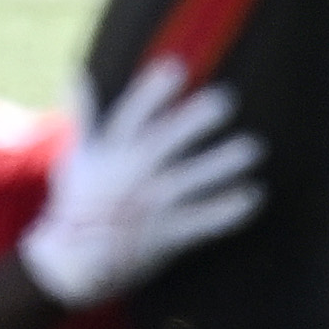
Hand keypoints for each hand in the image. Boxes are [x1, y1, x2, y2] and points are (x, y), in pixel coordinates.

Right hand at [15, 62, 267, 307]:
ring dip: (223, 163)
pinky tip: (254, 195)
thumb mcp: (77, 156)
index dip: (151, 92)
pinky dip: (229, 210)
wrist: (74, 262)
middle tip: (225, 100)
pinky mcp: (167, 235)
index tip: (175, 66)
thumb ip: (84, 116)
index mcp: (108, 153)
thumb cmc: (79, 202)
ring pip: (192, 180)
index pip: (129, 115)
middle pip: (166, 141)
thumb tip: (76, 72)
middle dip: (194, 120)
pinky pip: (204, 221)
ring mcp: (150, 206)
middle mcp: (131, 175)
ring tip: (253, 147)